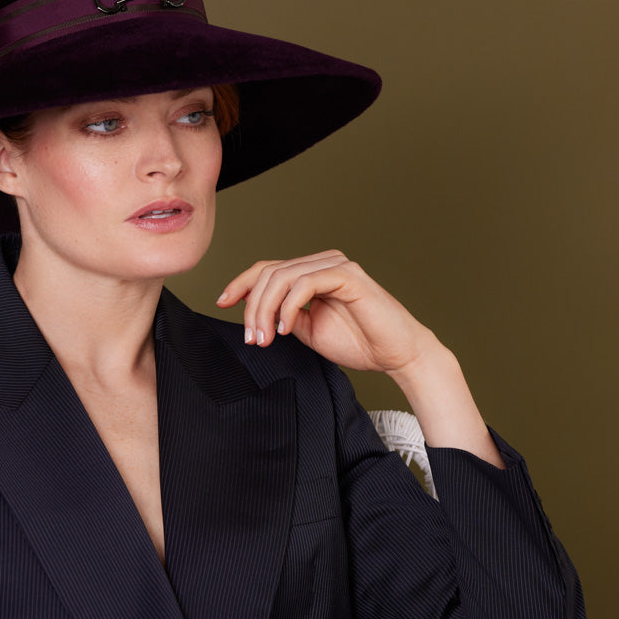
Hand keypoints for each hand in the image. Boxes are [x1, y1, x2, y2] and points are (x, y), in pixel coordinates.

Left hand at [217, 252, 503, 463]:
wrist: (395, 355)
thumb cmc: (358, 342)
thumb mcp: (307, 330)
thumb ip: (282, 316)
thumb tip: (253, 313)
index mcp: (311, 273)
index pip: (266, 269)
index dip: (240, 283)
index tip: (222, 302)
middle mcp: (322, 263)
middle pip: (269, 273)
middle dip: (252, 308)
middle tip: (254, 339)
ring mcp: (336, 266)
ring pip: (282, 276)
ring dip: (266, 310)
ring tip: (266, 338)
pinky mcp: (348, 276)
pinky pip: (305, 283)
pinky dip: (288, 306)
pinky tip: (287, 329)